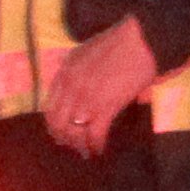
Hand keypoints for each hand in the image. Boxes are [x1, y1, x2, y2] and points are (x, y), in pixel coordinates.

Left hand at [44, 16, 160, 157]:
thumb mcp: (86, 53)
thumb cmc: (119, 43)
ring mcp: (87, 97)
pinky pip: (95, 133)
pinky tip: (100, 149)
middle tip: (75, 147)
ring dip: (80, 145)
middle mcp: (71, 87)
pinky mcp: (106, 105)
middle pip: (57, 123)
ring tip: (88, 151)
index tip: (63, 134)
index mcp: (64, 73)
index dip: (55, 126)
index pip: (50, 108)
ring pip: (74, 131)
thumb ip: (78, 71)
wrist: (139, 40)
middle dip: (65, 139)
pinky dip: (97, 145)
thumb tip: (80, 91)